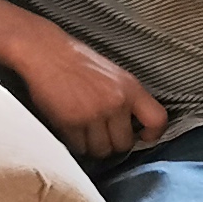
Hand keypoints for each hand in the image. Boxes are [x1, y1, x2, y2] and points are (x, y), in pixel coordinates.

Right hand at [13, 30, 165, 160]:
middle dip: (113, 143)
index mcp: (130, 88)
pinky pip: (79, 147)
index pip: (157, 120)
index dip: (153, 134)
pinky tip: (72, 129)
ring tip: (86, 132)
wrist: (45, 51)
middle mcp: (115, 102)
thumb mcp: (114, 74)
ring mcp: (93, 114)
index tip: (143, 136)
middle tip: (103, 134)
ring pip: (101, 150)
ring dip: (93, 146)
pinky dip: (75, 143)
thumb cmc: (78, 62)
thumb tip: (135, 127)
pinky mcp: (70, 123)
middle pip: (124, 144)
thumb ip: (127, 99)